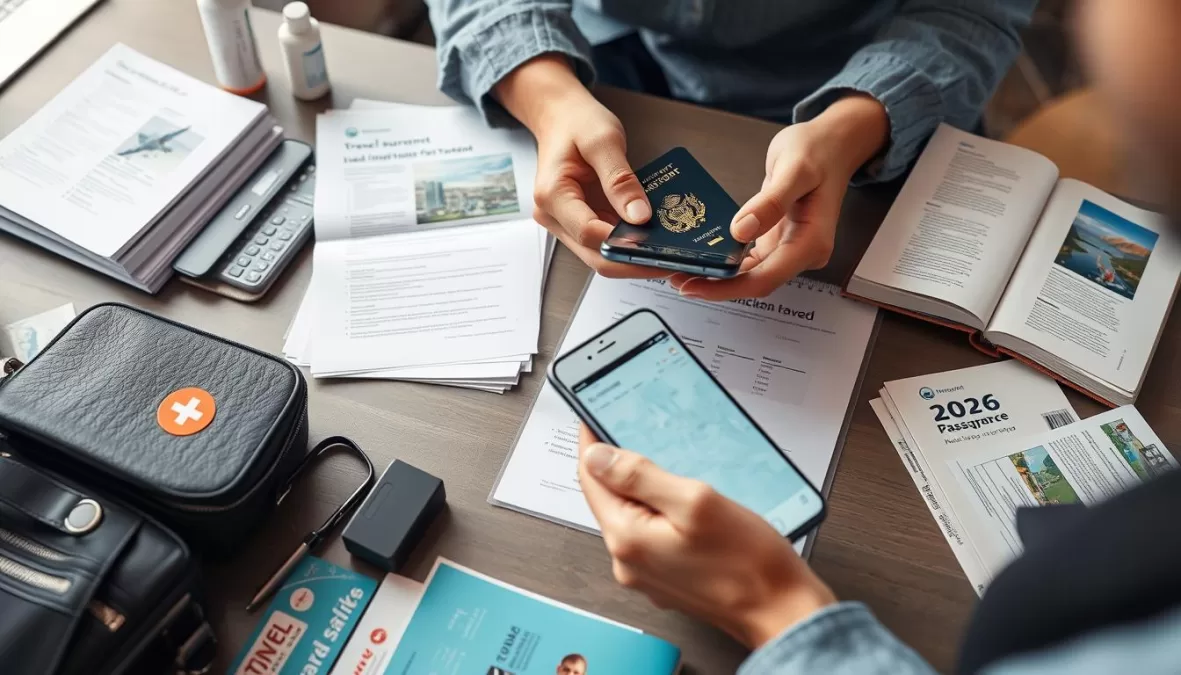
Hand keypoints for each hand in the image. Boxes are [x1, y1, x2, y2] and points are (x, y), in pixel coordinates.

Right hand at [495, 55, 663, 278]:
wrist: (560, 116)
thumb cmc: (576, 123)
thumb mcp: (603, 141)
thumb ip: (620, 180)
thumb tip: (639, 216)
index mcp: (553, 195)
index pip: (589, 233)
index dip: (625, 243)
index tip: (657, 245)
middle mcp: (553, 216)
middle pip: (595, 255)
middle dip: (633, 262)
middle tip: (671, 260)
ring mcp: (564, 222)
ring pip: (600, 255)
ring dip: (632, 256)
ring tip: (665, 252)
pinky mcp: (577, 222)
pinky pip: (603, 242)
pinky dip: (627, 244)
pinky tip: (651, 239)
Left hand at [577, 426, 835, 648]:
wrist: (782, 611)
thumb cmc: (748, 563)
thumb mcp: (695, 502)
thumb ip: (639, 477)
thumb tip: (596, 456)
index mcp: (626, 538)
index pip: (590, 479)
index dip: (592, 444)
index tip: (595, 416)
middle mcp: (627, 561)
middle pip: (609, 499)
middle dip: (622, 467)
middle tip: (644, 433)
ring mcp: (646, 573)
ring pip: (632, 516)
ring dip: (647, 490)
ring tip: (676, 468)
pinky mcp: (666, 578)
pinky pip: (651, 534)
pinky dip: (662, 513)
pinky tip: (689, 503)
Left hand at [672, 94, 889, 298]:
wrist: (832, 143)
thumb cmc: (819, 151)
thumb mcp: (795, 169)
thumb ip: (771, 202)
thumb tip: (741, 230)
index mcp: (811, 243)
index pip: (765, 279)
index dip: (728, 288)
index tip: (694, 285)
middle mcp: (801, 252)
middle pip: (755, 282)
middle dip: (716, 285)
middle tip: (678, 278)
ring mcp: (788, 248)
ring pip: (749, 274)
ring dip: (717, 277)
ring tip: (681, 270)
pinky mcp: (776, 240)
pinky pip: (748, 259)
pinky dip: (725, 262)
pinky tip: (702, 257)